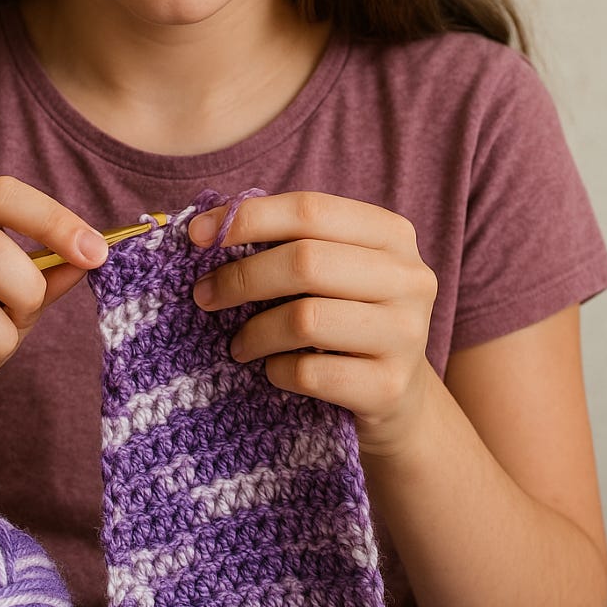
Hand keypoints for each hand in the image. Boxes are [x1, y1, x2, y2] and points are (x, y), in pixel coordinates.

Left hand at [189, 191, 437, 454]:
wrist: (396, 397)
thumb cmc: (344, 319)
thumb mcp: (330, 271)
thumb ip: (285, 242)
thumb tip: (205, 229)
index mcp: (391, 234)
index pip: (310, 210)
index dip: (248, 218)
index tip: (197, 236)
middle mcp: (409, 278)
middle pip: (305, 261)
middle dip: (241, 277)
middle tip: (204, 295)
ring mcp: (406, 334)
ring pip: (305, 319)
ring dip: (255, 332)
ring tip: (238, 344)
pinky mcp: (390, 386)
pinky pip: (310, 373)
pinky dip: (278, 371)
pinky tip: (274, 370)